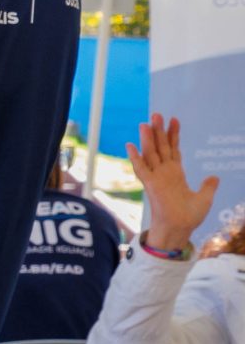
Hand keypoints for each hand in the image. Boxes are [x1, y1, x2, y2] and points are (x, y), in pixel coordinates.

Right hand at [130, 114, 220, 253]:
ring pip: (150, 154)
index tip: (174, 120)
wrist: (181, 228)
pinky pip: (141, 169)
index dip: (173, 135)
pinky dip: (135, 157)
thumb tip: (214, 176)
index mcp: (176, 174)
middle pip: (160, 147)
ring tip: (144, 123)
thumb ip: (208, 186)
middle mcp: (164, 173)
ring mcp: (156, 178)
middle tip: (156, 114)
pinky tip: (130, 146)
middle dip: (158, 131)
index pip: (173, 150)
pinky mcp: (150, 185)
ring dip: (147, 139)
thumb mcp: (205, 197)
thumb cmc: (190, 216)